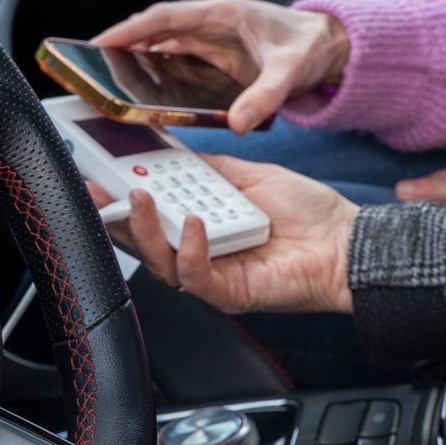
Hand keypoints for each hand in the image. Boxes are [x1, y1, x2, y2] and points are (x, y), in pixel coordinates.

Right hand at [90, 154, 357, 313]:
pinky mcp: (228, 292)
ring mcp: (212, 274)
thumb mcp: (252, 177)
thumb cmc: (308, 213)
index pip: (152, 213)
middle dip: (116, 216)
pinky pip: (195, 275)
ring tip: (140, 196)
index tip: (101, 172)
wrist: (346, 242)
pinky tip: (194, 222)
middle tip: (99, 189)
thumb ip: (212, 169)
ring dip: (145, 228)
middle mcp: (200, 251)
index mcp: (203, 224)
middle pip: (144, 241)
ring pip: (160, 260)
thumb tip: (173, 152)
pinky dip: (189, 248)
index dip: (123, 196)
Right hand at [93, 0, 350, 132]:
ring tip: (103, 83)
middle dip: (119, 47)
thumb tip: (241, 122)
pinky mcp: (215, 58)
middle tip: (86, 67)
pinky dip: (155, 75)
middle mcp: (211, 24)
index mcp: (223, 14)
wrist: (331, 47)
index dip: (129, 28)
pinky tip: (140, 94)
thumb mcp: (291, 71)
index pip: (164, 16)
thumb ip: (266, 96)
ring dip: (134, 62)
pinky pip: (176, 63)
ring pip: (161, 48)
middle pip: (154, 32)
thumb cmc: (311, 45)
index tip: (98, 41)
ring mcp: (211, 40)